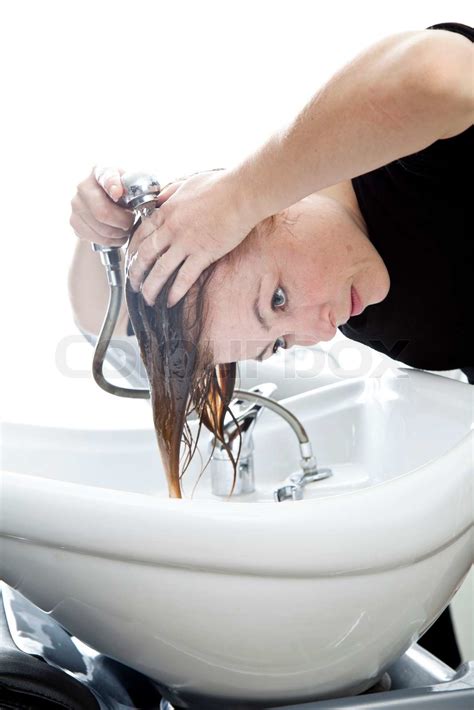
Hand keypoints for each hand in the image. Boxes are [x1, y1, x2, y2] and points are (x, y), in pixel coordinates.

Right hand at [70, 166, 133, 246]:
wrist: (107, 204)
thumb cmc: (125, 194)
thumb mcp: (134, 185)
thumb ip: (140, 186)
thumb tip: (144, 197)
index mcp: (102, 171)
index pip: (106, 177)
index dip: (112, 185)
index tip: (118, 193)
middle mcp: (83, 185)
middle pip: (102, 212)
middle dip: (123, 222)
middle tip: (131, 222)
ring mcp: (76, 203)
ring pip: (100, 229)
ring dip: (118, 234)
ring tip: (125, 229)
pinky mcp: (73, 221)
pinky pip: (94, 237)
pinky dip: (109, 241)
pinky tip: (116, 235)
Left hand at [126, 169, 256, 306]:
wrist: (242, 193)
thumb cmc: (219, 185)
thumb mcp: (185, 184)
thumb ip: (170, 194)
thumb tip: (160, 200)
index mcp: (166, 212)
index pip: (139, 236)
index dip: (132, 253)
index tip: (131, 262)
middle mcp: (171, 229)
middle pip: (145, 256)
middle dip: (136, 274)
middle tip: (134, 285)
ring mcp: (186, 243)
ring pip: (160, 271)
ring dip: (151, 288)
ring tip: (149, 299)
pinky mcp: (203, 254)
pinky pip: (184, 277)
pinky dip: (175, 292)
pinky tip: (171, 301)